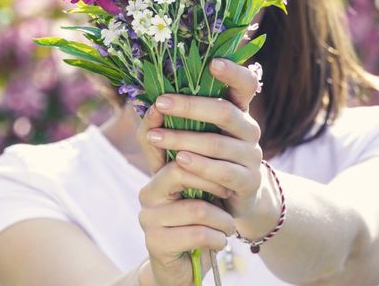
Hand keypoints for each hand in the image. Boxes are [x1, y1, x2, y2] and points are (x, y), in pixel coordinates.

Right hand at [135, 105, 235, 285]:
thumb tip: (216, 113)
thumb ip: (205, 155)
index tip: (173, 113)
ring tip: (228, 226)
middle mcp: (148, 191)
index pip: (153, 140)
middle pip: (179, 170)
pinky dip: (217, 238)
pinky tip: (221, 241)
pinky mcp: (155, 243)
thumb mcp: (204, 186)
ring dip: (221, 219)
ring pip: (195, 207)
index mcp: (158, 172)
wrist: (188, 266)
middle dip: (213, 181)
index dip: (162, 126)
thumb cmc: (201, 219)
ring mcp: (148, 218)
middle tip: (230, 192)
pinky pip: (197, 233)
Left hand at [143, 58, 264, 219]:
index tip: (213, 62)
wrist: (223, 203)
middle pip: (225, 112)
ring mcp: (252, 156)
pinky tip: (179, 161)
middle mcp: (248, 129)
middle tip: (161, 102)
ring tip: (156, 137)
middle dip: (190, 106)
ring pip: (218, 143)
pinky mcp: (249, 182)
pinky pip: (224, 172)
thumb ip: (164, 121)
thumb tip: (148, 106)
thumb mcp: (181, 137)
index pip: (245, 84)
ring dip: (184, 139)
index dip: (234, 72)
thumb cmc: (198, 160)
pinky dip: (200, 166)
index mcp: (237, 110)